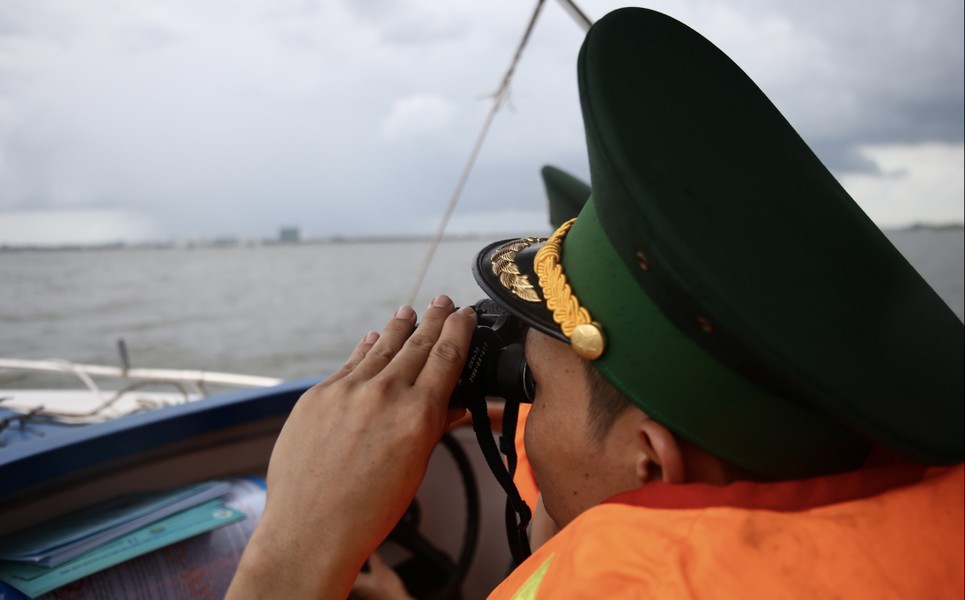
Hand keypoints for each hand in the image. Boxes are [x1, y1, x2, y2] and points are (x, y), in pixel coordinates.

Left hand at [228, 295, 474, 598]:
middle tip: (443, 302)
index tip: (464, 314)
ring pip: (381, 348)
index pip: (445, 357)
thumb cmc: (367, 511)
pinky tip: (373, 338)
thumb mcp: (415, 469)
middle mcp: (383, 394)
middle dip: (433, 321)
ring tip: (410, 311)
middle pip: (416, 345)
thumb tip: (454, 405)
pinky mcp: (317, 396)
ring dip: (398, 328)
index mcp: (417, 415)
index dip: (458, 330)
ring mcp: (346, 391)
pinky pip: (349, 364)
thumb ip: (434, 428)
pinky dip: (365, 349)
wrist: (309, 529)